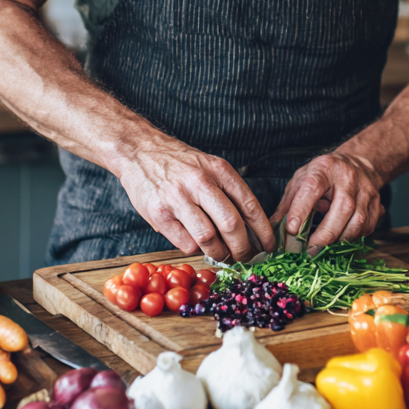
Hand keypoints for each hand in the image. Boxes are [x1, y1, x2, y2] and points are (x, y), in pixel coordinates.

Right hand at [116, 134, 274, 260]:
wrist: (140, 151)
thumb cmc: (181, 164)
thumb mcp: (210, 166)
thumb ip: (229, 191)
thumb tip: (252, 228)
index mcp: (218, 170)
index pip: (249, 205)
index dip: (263, 230)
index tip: (269, 245)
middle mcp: (200, 183)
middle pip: (231, 225)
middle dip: (243, 248)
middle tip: (246, 257)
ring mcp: (177, 199)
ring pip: (208, 238)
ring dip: (220, 253)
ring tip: (222, 255)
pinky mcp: (159, 214)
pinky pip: (185, 243)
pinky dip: (196, 249)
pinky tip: (197, 245)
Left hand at [271, 152, 384, 252]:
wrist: (358, 163)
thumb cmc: (324, 175)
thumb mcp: (301, 180)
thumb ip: (287, 205)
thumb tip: (271, 232)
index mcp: (324, 168)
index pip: (312, 187)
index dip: (302, 209)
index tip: (291, 229)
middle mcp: (348, 177)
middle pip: (342, 208)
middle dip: (325, 234)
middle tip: (310, 251)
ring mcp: (366, 191)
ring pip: (358, 221)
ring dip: (340, 240)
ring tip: (324, 250)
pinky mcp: (377, 204)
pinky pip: (368, 227)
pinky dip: (353, 239)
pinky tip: (341, 241)